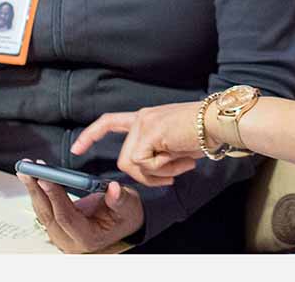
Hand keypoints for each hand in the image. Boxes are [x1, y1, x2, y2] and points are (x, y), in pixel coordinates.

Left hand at [18, 159, 143, 253]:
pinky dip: (39, 192)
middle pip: (49, 214)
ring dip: (34, 189)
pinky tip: (33, 177)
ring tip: (27, 170)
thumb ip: (120, 199)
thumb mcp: (128, 205)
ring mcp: (62, 235)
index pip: (66, 217)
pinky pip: (45, 208)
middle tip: (29, 170)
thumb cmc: (125, 215)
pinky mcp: (58, 226)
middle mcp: (71, 240)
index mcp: (88, 238)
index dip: (55, 197)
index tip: (46, 179)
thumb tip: (114, 189)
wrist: (124, 222)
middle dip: (38, 190)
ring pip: (42, 212)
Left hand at [71, 103, 203, 186]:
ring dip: (158, 173)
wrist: (218, 122)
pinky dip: (163, 169)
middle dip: (148, 176)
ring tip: (182, 164)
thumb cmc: (205, 134)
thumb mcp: (174, 147)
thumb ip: (157, 155)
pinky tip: (182, 160)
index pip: (110, 122)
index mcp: (146, 118)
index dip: (92, 135)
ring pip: (133, 165)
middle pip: (125, 160)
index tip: (76, 149)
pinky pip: (144, 164)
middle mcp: (142, 118)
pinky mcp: (150, 131)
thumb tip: (149, 173)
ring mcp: (144, 123)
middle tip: (173, 176)